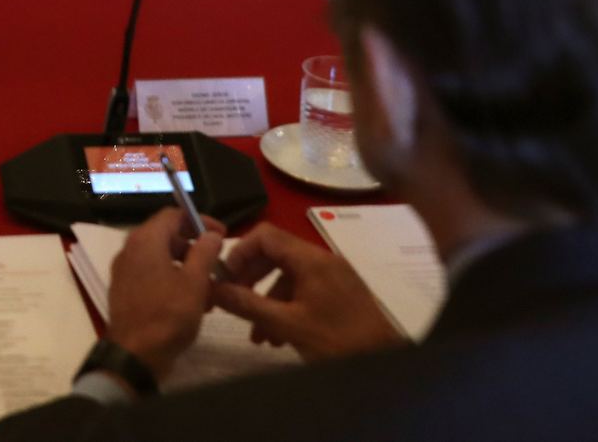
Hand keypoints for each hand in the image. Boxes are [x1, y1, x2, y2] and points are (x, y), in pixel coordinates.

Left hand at [105, 208, 226, 379]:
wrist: (135, 355)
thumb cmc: (168, 315)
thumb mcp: (195, 282)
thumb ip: (204, 252)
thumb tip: (211, 234)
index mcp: (145, 240)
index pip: (173, 215)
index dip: (199, 220)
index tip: (222, 234)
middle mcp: (130, 249)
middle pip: (165, 235)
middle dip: (194, 246)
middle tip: (216, 261)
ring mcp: (124, 270)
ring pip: (160, 257)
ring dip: (185, 265)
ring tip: (209, 286)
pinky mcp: (125, 289)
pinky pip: (151, 274)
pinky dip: (172, 279)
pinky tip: (190, 300)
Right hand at [210, 224, 403, 361]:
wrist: (385, 362)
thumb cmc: (337, 339)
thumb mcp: (287, 324)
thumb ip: (248, 304)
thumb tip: (213, 288)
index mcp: (311, 259)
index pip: (265, 235)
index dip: (239, 252)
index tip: (225, 278)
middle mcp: (323, 259)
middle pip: (275, 254)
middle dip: (250, 278)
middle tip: (234, 301)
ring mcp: (334, 275)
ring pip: (288, 276)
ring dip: (267, 300)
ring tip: (258, 334)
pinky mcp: (340, 293)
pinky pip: (304, 290)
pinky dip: (286, 307)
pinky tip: (279, 337)